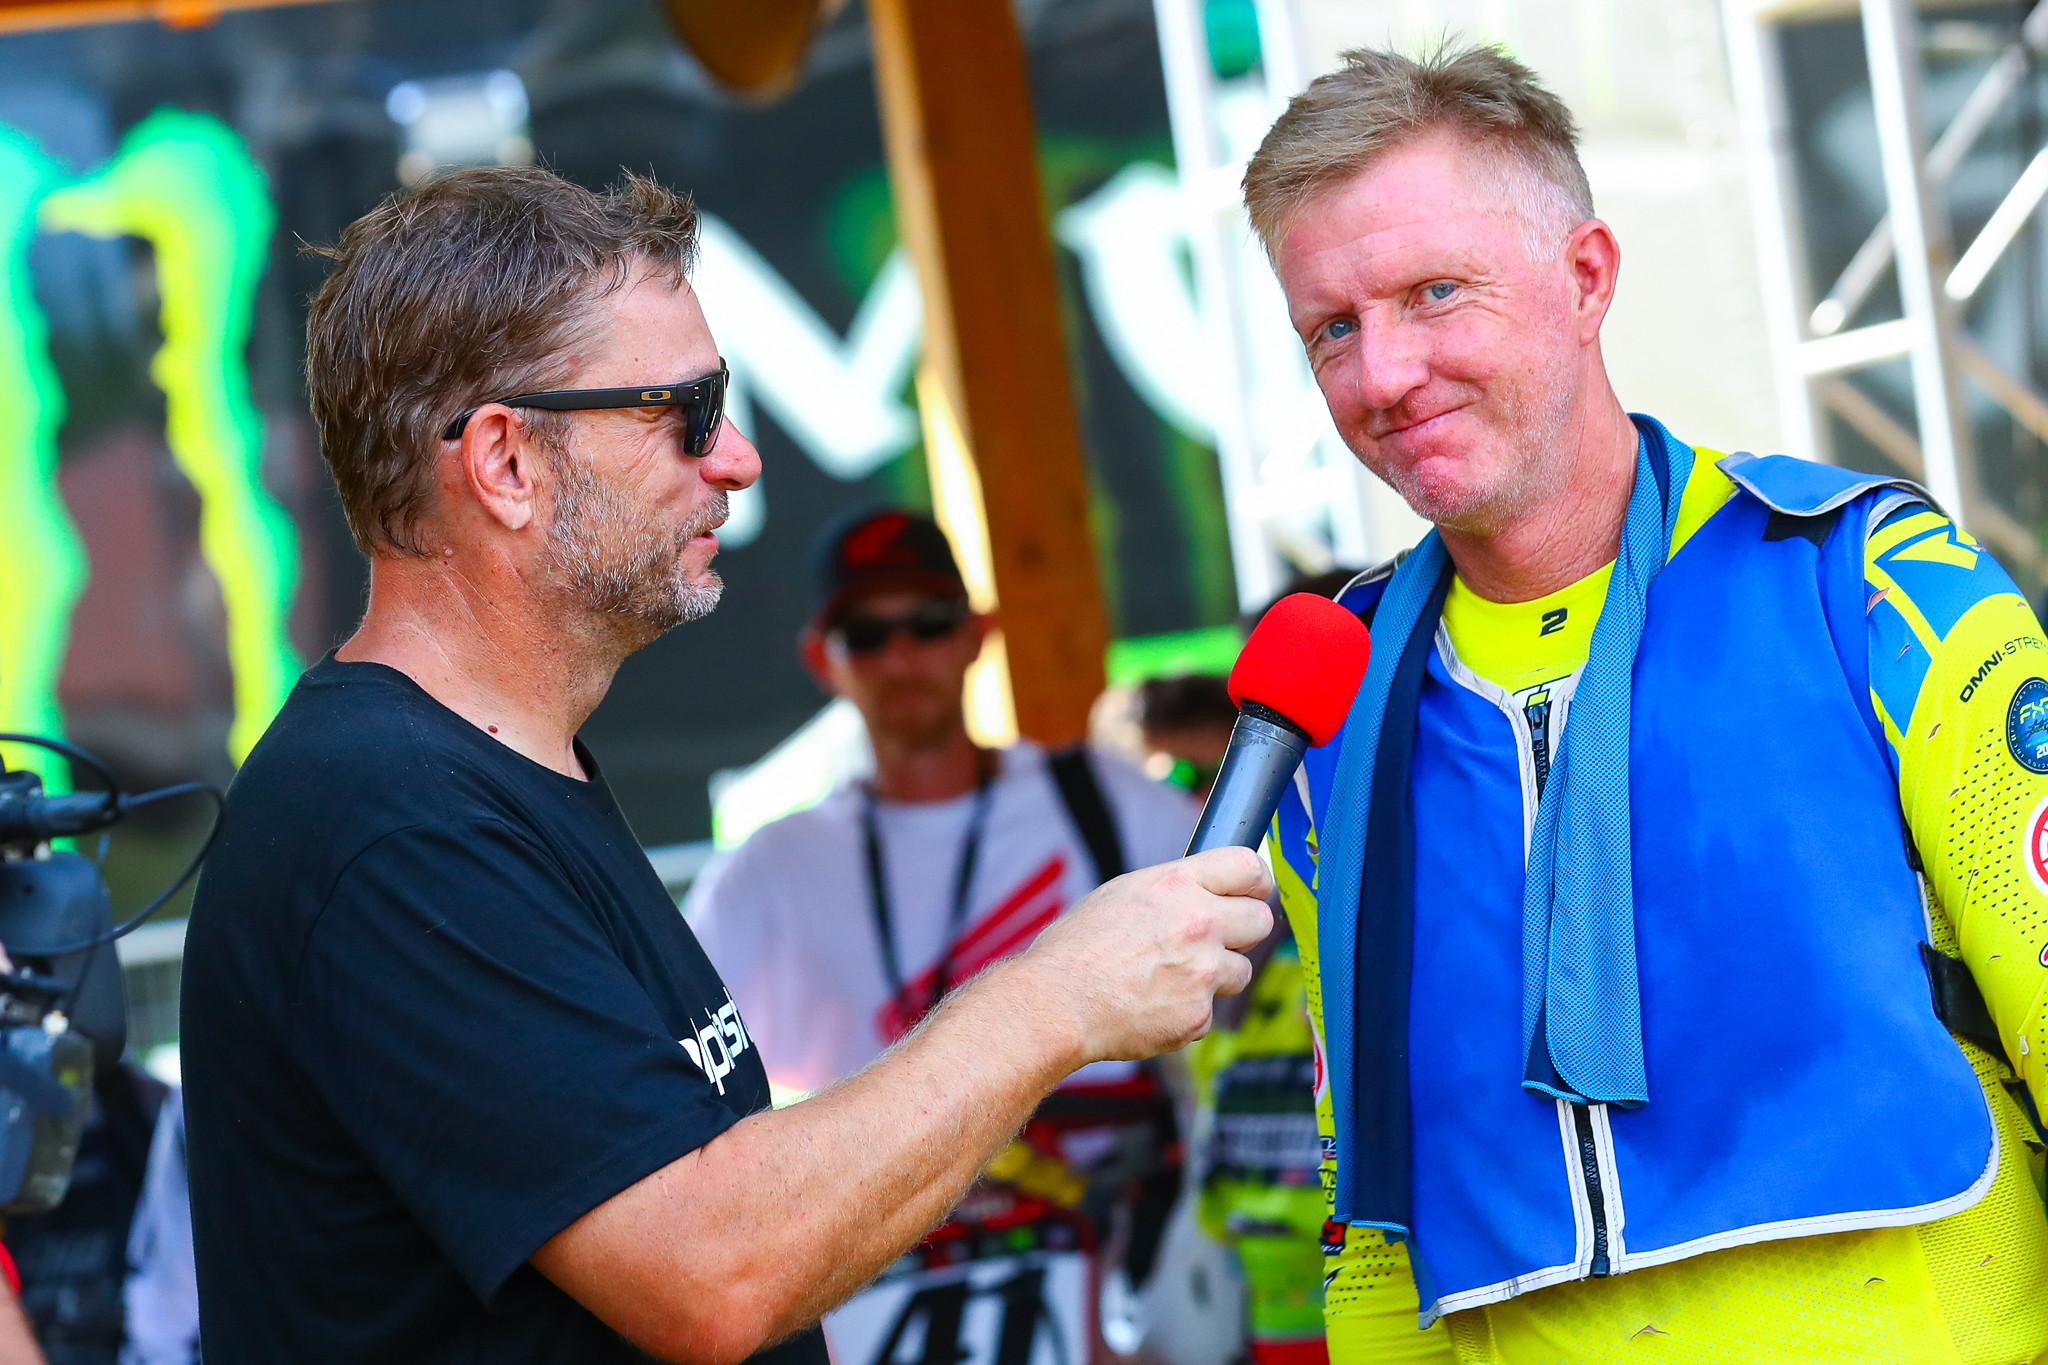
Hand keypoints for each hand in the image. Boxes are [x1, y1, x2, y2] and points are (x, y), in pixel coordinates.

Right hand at [1016, 847, 1272, 1064]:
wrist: (1057, 1002)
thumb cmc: (1078, 948)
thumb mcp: (1124, 894)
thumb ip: (1174, 891)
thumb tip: (1208, 892)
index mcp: (1177, 884)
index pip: (1249, 867)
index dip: (1256, 881)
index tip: (1253, 891)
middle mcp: (1199, 923)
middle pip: (1261, 920)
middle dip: (1244, 930)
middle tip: (1217, 940)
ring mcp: (1202, 971)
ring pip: (1241, 970)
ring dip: (1215, 976)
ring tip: (1168, 978)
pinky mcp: (1198, 1015)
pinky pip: (1210, 1011)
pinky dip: (1187, 1011)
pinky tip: (1151, 1005)